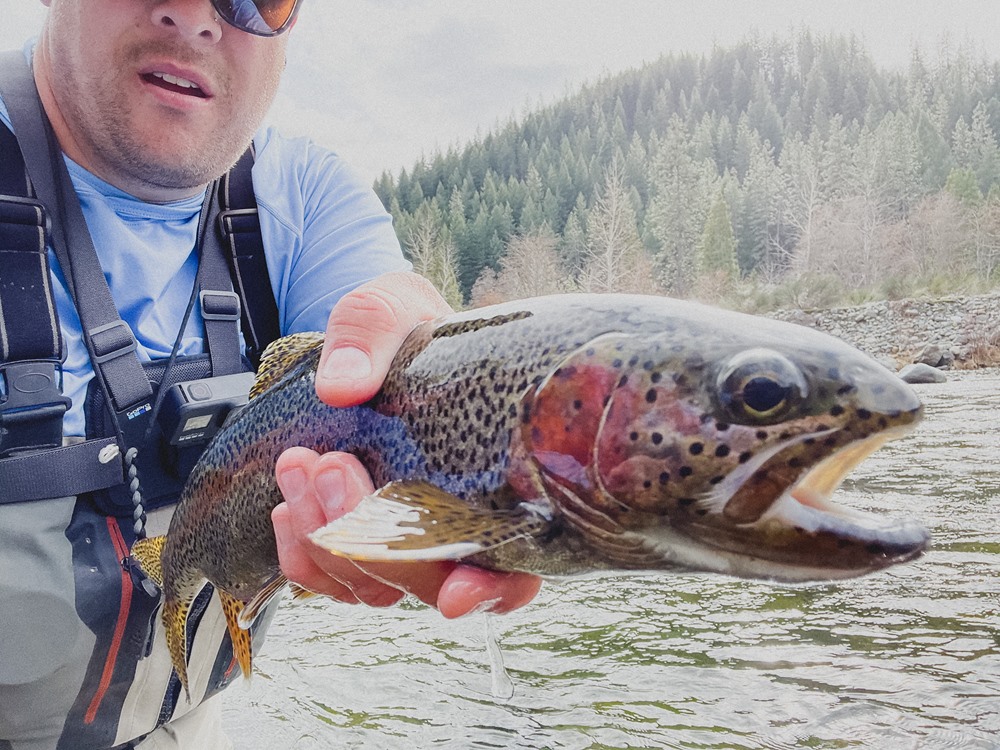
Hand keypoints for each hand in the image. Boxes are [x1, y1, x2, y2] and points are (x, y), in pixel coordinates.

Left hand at [271, 272, 542, 616]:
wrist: (371, 342)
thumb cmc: (405, 326)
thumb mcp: (394, 306)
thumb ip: (372, 330)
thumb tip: (342, 386)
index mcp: (498, 482)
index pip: (514, 566)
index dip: (495, 591)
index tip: (460, 590)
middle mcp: (453, 525)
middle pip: (427, 584)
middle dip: (372, 540)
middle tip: (333, 461)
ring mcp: (402, 538)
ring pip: (370, 587)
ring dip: (325, 538)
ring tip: (297, 464)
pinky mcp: (355, 538)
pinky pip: (325, 577)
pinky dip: (299, 551)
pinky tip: (285, 502)